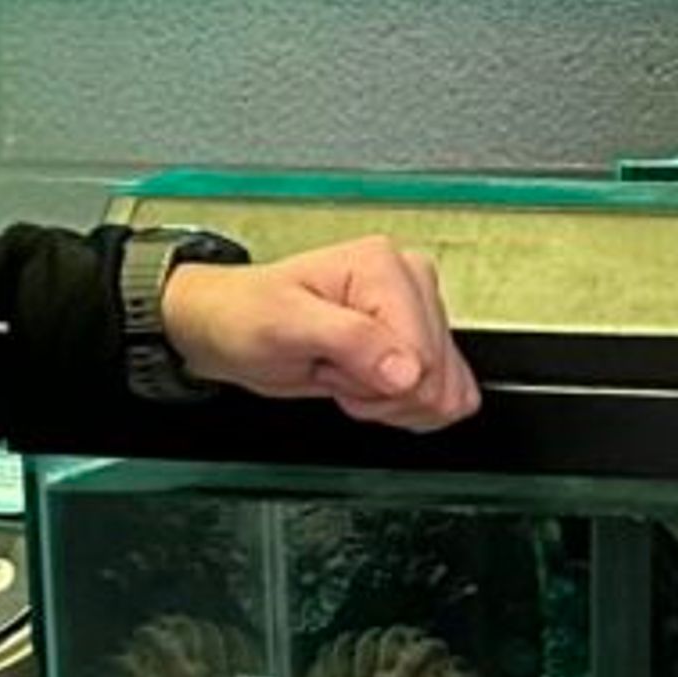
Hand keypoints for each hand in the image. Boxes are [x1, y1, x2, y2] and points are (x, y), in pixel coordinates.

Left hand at [161, 237, 480, 430]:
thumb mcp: (285, 324)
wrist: (231, 327)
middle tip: (334, 366)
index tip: (333, 365)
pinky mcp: (421, 347)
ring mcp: (419, 317)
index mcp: (385, 268)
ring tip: (344, 371)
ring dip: (387, 402)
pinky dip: (402, 409)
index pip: (422, 355)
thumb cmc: (247, 315)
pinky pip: (446, 398)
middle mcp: (411, 286)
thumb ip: (351, 341)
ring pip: (442, 393)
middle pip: (435, 377)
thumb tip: (408, 371)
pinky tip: (366, 386)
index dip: (376, 382)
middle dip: (379, 392)